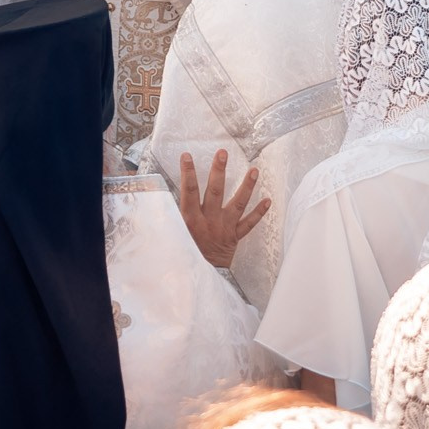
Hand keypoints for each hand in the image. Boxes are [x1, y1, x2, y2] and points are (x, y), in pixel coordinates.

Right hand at [177, 150, 268, 269]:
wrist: (202, 275)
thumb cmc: (185, 252)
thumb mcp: (174, 234)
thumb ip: (172, 216)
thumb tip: (160, 197)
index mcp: (191, 219)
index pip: (189, 191)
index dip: (188, 173)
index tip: (187, 155)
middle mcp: (209, 221)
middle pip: (215, 192)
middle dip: (218, 171)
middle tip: (223, 153)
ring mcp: (224, 228)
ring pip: (237, 204)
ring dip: (246, 187)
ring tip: (254, 170)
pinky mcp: (235, 236)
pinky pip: (249, 224)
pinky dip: (259, 213)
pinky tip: (268, 200)